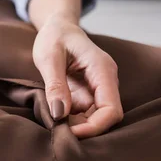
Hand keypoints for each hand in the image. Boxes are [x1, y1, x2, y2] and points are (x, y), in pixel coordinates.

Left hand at [32, 17, 122, 138]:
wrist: (57, 27)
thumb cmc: (54, 37)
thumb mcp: (49, 57)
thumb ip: (55, 85)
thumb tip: (59, 113)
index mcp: (102, 70)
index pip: (110, 109)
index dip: (94, 126)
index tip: (70, 133)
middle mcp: (105, 81)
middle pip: (104, 116)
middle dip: (84, 128)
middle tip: (57, 132)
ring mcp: (98, 87)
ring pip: (93, 117)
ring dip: (76, 124)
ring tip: (52, 123)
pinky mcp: (88, 92)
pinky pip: (83, 111)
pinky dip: (71, 118)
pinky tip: (54, 116)